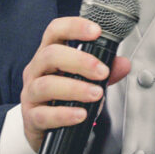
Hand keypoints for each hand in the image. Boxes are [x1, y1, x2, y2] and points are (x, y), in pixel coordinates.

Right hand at [19, 16, 131, 152]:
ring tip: (96, 94)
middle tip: (102, 71)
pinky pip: (44, 115)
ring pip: (46, 85)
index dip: (74, 26)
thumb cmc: (61, 97)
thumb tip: (123, 64)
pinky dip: (64, 114)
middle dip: (79, 61)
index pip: (55, 31)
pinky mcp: (32, 117)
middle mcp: (36, 70)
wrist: (43, 127)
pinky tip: (81, 114)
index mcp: (48, 54)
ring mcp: (31, 94)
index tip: (96, 31)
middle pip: (50, 55)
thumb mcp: (82, 79)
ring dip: (75, 88)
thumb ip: (102, 71)